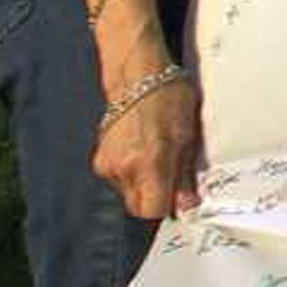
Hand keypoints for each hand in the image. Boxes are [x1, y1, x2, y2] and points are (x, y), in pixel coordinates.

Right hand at [92, 66, 204, 222]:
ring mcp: (108, 164)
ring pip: (127, 193)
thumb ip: (184, 174)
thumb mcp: (187, 135)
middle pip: (137, 206)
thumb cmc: (168, 98)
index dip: (166, 207)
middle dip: (154, 198)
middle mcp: (124, 168)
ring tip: (154, 155)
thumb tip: (187, 204)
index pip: (152, 211)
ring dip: (142, 184)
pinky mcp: (98, 159)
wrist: (136, 76)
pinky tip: (139, 150)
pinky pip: (118, 179)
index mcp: (149, 162)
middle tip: (168, 176)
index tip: (177, 197)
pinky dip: (129, 172)